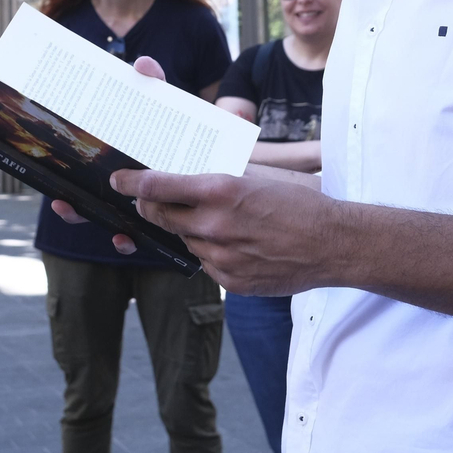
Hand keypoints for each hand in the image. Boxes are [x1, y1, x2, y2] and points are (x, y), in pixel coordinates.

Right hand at [49, 56, 167, 254]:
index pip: (87, 165)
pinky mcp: (160, 224)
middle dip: (71, 203)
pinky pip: (137, 238)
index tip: (52, 167)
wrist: (224, 162)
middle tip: (59, 200)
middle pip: (88, 197)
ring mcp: (138, 206)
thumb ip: (156, 87)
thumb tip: (143, 64)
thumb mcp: (169, 109)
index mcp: (119, 160)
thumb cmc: (186, 134)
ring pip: (106, 218)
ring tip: (77, 216)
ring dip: (89, 219)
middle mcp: (123, 186)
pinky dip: (126, 240)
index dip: (68, 168)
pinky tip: (123, 238)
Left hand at [112, 168, 336, 295]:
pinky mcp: (230, 282)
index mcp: (220, 191)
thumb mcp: (259, 176)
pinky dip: (210, 251)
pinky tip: (233, 243)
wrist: (333, 244)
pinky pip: (205, 263)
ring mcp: (221, 257)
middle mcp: (214, 225)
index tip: (118, 180)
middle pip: (161, 216)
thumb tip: (190, 169)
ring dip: (187, 229)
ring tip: (213, 220)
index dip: (131, 183)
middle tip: (147, 198)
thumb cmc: (299, 203)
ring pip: (184, 240)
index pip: (157, 187)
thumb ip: (221, 174)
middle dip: (150, 206)